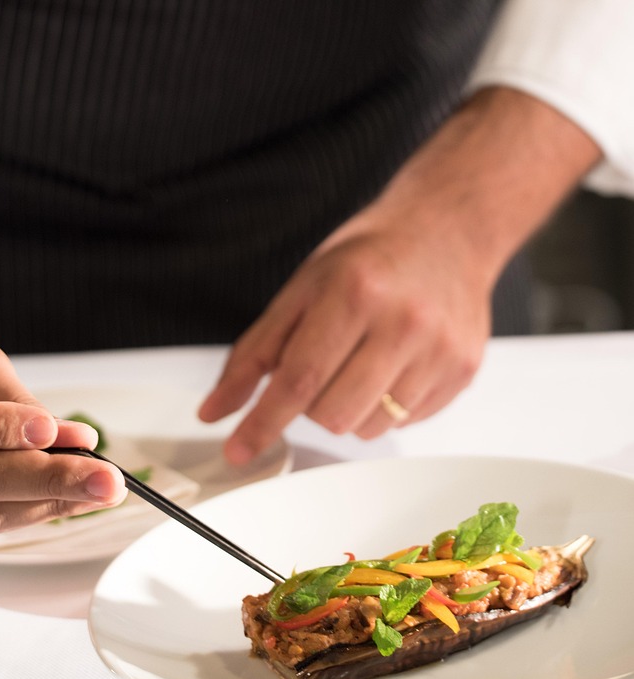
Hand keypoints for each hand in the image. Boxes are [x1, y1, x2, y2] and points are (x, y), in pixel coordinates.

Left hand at [199, 201, 493, 461]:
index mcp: (354, 292)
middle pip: (333, 413)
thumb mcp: (303, 288)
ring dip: (349, 408)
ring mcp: (439, 349)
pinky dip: (385, 405)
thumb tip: (216, 409)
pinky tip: (392, 362)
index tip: (239, 450)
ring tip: (359, 359)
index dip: (264, 422)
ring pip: (369, 427)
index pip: (299, 378)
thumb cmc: (369, 257)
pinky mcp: (462, 371)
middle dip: (311, 404)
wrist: (447, 229)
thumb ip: (255, 351)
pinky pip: (406, 422)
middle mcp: (402, 322)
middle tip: (320, 364)